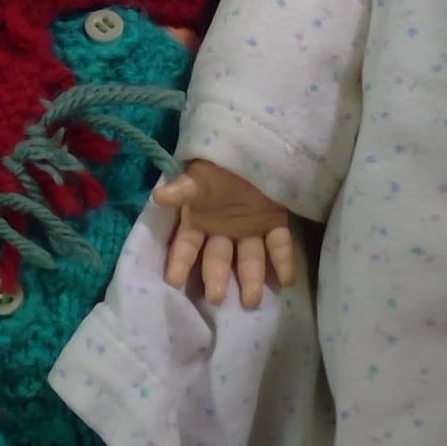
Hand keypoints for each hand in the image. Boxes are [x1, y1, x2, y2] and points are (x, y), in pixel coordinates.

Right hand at [155, 160, 293, 307]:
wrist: (252, 145)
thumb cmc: (218, 163)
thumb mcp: (200, 174)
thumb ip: (183, 188)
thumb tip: (159, 196)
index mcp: (199, 220)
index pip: (187, 246)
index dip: (180, 262)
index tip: (174, 281)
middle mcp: (223, 231)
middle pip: (218, 259)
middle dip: (216, 278)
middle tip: (216, 298)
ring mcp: (249, 230)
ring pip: (249, 258)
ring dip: (251, 278)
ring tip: (252, 300)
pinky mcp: (274, 224)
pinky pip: (279, 245)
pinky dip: (284, 261)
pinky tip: (287, 280)